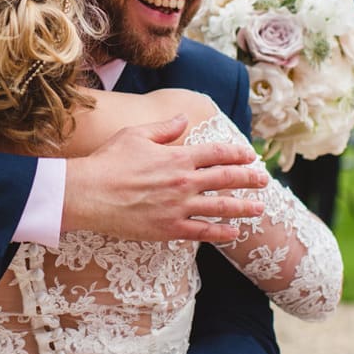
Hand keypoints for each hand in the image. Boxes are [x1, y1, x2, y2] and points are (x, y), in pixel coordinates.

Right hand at [62, 116, 264, 242]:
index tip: (250, 155)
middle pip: (226, 179)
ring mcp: (179, 207)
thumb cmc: (109, 161)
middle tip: (264, 180)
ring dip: (243, 208)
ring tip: (259, 209)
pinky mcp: (169, 228)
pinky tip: (233, 233)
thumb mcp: (136, 134)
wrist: (89, 194)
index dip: (237, 153)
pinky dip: (220, 233)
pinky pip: (201, 231)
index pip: (217, 153)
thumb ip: (164, 128)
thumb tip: (183, 119)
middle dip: (249, 179)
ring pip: (220, 207)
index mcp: (178, 157)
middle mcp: (184, 182)